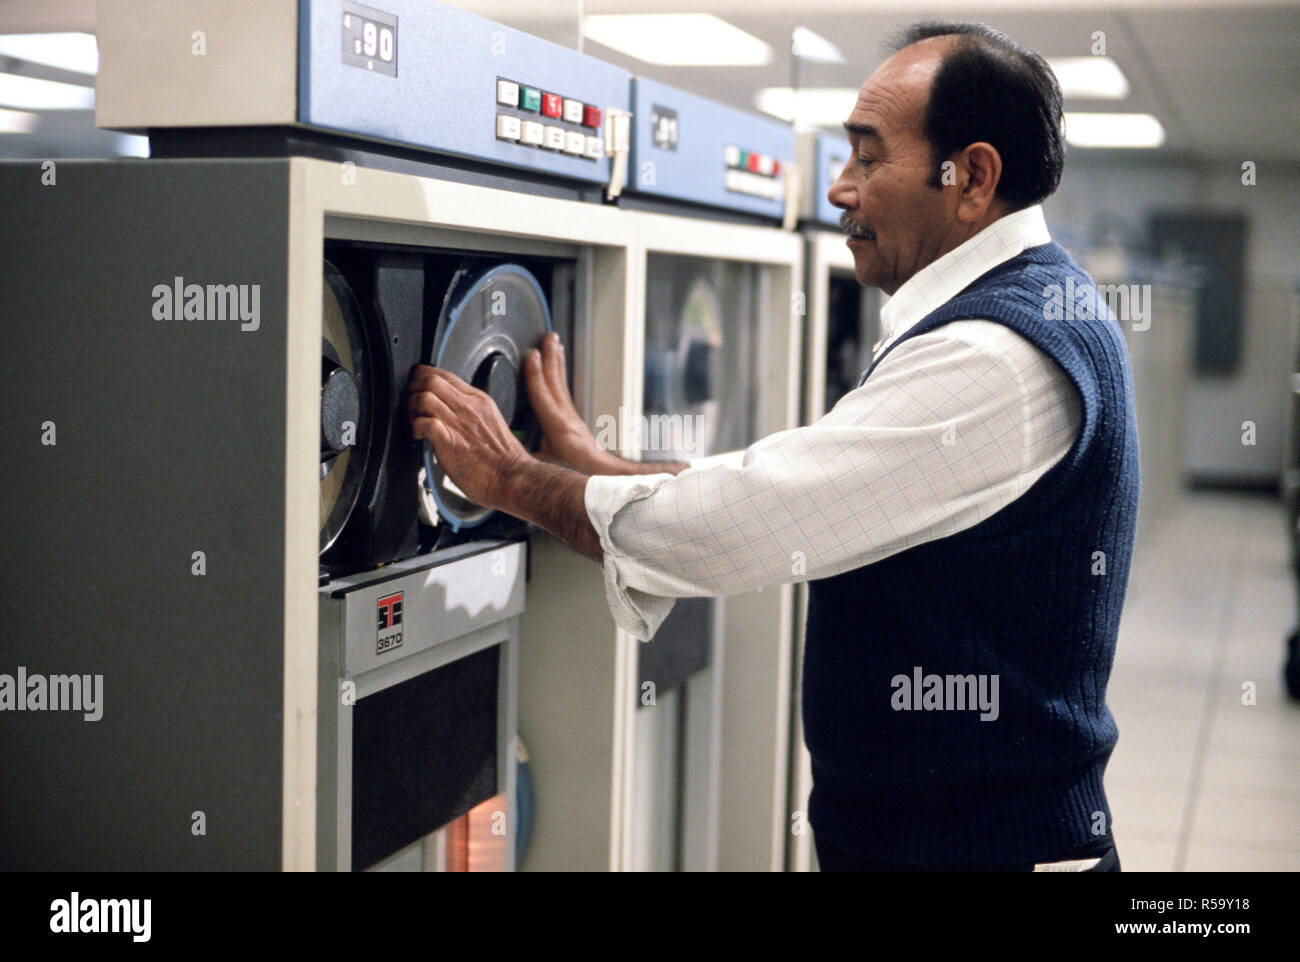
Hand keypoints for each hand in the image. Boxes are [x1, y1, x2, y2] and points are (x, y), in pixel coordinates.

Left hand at [408, 365, 531, 510]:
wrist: (513, 478)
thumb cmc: (504, 459)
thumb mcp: (491, 422)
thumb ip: (471, 413)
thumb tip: (451, 412)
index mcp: (478, 401)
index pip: (445, 375)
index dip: (424, 377)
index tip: (418, 386)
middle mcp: (468, 407)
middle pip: (431, 379)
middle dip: (414, 388)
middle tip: (412, 403)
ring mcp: (459, 423)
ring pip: (424, 396)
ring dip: (412, 408)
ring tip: (414, 420)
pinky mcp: (450, 441)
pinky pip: (425, 422)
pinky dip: (415, 427)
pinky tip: (419, 436)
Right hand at [525, 332, 609, 474]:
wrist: (603, 477)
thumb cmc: (578, 474)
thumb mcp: (549, 469)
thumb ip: (530, 460)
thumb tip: (512, 459)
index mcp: (558, 428)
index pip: (544, 396)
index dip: (536, 376)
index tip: (532, 356)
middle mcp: (565, 417)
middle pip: (556, 381)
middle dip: (550, 358)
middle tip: (548, 337)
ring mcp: (570, 416)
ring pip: (561, 382)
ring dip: (556, 361)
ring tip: (554, 342)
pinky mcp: (572, 419)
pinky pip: (563, 389)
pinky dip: (559, 374)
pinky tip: (557, 366)